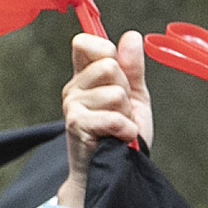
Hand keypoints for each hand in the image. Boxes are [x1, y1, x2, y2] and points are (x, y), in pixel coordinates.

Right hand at [59, 32, 152, 207]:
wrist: (112, 171)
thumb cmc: (120, 135)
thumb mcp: (135, 96)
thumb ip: (133, 68)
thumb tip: (131, 36)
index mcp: (85, 76)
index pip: (85, 42)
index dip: (106, 49)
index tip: (117, 68)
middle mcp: (74, 88)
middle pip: (109, 65)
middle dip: (125, 90)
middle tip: (121, 110)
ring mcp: (72, 106)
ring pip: (115, 92)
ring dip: (126, 114)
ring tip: (119, 127)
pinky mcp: (76, 125)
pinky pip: (112, 117)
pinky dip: (125, 129)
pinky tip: (119, 137)